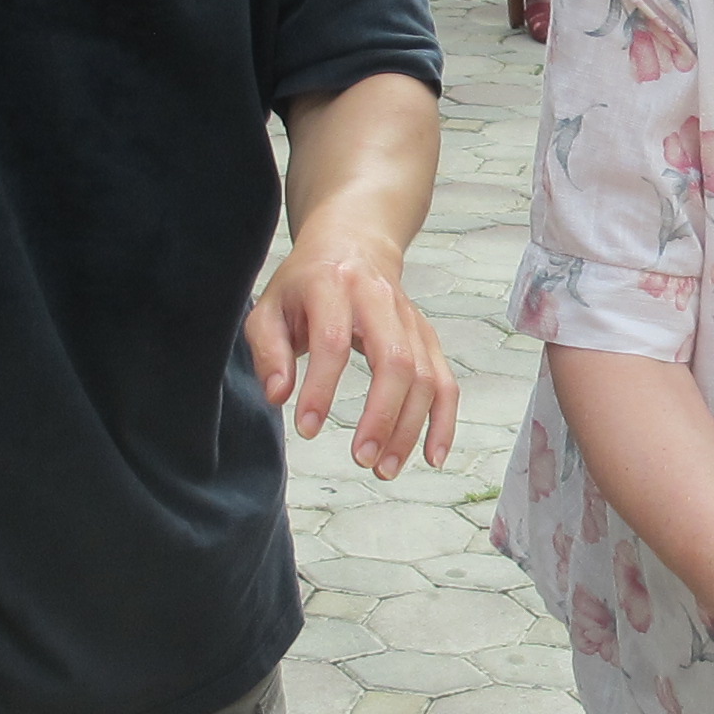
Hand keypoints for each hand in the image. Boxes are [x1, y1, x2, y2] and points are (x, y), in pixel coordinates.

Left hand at [245, 232, 458, 476]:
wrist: (353, 245)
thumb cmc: (305, 284)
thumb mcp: (269, 308)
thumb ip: (268, 351)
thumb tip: (278, 396)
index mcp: (333, 286)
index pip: (333, 341)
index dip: (321, 388)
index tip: (307, 428)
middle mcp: (379, 300)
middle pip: (395, 361)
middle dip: (382, 416)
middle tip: (360, 458)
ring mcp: (410, 320)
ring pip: (425, 377)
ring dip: (410, 428)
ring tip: (384, 468)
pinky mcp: (427, 338)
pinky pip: (445, 382)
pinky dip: (443, 422)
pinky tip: (432, 456)